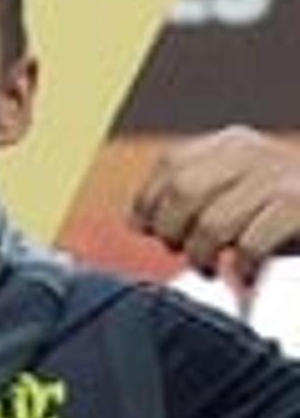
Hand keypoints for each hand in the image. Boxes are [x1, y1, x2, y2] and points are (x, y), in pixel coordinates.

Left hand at [134, 126, 299, 288]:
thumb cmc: (282, 216)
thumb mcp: (234, 197)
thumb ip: (189, 200)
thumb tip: (137, 221)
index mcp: (231, 144)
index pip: (170, 165)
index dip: (150, 204)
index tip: (155, 232)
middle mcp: (254, 153)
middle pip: (183, 192)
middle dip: (173, 232)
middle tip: (186, 252)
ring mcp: (280, 177)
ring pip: (213, 222)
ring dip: (204, 255)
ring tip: (212, 267)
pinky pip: (251, 242)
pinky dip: (242, 266)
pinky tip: (246, 273)